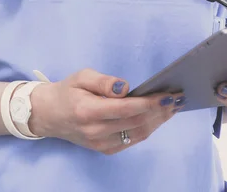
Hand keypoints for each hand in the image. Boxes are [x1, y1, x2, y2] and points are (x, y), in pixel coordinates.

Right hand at [28, 68, 185, 153]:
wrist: (49, 115)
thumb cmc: (67, 91)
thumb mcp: (81, 76)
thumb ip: (103, 81)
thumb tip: (126, 87)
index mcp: (88, 111)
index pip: (126, 109)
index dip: (150, 103)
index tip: (168, 94)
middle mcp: (95, 131)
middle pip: (136, 123)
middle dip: (160, 111)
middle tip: (178, 98)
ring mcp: (100, 144)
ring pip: (137, 134)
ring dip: (159, 121)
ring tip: (173, 107)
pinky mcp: (104, 149)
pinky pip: (131, 140)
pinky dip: (148, 129)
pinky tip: (158, 117)